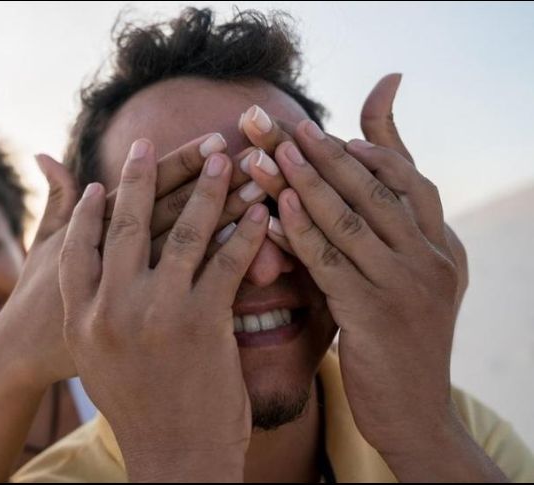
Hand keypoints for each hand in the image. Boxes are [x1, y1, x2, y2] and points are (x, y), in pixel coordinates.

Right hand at [60, 139, 267, 481]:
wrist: (173, 458)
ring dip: (207, 188)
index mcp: (79, 315)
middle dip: (142, 176)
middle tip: (152, 141)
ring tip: (224, 156)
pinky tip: (262, 210)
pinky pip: (226, 262)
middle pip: (125, 224)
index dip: (90, 207)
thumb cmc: (132, 402)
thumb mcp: (89, 354)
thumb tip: (70, 284)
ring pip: (181, 232)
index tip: (102, 178)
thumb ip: (80, 298)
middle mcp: (110, 309)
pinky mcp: (202, 323)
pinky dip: (247, 231)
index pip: (77, 243)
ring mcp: (155, 314)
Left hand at [272, 118, 459, 457]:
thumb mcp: (403, 284)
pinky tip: (272, 212)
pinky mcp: (374, 315)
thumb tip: (344, 197)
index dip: (370, 143)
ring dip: (302, 182)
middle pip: (372, 187)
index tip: (324, 124)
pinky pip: (329, 262)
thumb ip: (380, 238)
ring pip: (348, 218)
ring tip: (267, 153)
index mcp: (442, 245)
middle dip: (321, 151)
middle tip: (278, 123)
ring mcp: (406, 285)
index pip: (410, 176)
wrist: (416, 414)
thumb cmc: (399, 343)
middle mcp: (431, 257)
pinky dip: (299, 233)